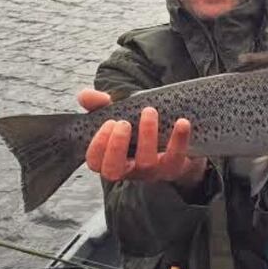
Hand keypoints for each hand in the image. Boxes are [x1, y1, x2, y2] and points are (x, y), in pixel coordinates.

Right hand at [78, 89, 207, 189]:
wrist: (170, 137)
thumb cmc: (135, 126)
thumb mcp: (116, 112)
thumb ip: (98, 104)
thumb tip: (85, 97)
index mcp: (110, 158)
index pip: (95, 162)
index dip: (99, 145)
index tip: (109, 122)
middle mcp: (128, 170)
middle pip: (113, 171)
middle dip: (116, 147)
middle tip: (124, 123)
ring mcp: (150, 172)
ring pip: (146, 163)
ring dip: (147, 136)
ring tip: (149, 111)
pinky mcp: (173, 167)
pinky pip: (176, 158)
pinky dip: (179, 139)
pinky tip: (182, 121)